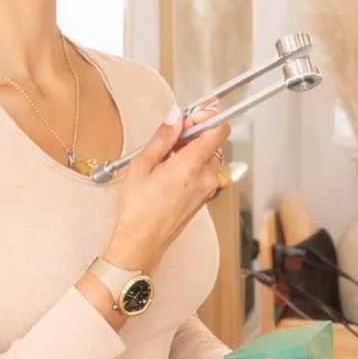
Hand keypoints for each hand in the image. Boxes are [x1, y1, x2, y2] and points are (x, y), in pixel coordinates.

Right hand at [103, 102, 230, 272]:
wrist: (141, 243)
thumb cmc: (139, 209)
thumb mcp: (143, 165)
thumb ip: (163, 137)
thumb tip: (175, 116)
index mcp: (192, 165)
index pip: (218, 130)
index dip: (207, 117)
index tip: (192, 115)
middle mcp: (206, 177)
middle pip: (212, 143)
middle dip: (194, 135)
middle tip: (170, 138)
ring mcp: (208, 190)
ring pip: (208, 158)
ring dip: (191, 152)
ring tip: (165, 160)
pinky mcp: (204, 198)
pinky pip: (204, 173)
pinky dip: (191, 166)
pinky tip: (170, 173)